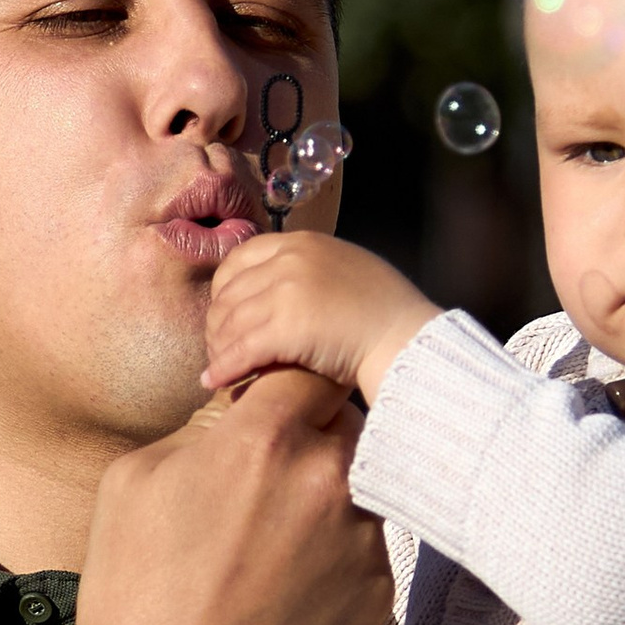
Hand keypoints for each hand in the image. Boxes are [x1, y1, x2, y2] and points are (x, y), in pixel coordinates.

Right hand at [49, 370, 392, 624]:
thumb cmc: (134, 598)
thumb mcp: (135, 481)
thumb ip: (202, 432)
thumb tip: (238, 415)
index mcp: (266, 441)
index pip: (305, 375)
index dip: (284, 389)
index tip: (269, 408)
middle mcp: (328, 484)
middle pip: (345, 427)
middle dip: (313, 440)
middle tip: (268, 481)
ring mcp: (362, 546)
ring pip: (359, 493)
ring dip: (325, 504)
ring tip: (266, 554)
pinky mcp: (376, 601)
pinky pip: (363, 556)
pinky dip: (333, 564)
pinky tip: (281, 597)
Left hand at [203, 232, 438, 404]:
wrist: (408, 338)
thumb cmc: (386, 314)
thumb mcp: (345, 270)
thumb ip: (311, 270)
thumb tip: (281, 286)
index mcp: (302, 242)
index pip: (239, 259)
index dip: (225, 290)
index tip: (227, 315)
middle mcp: (289, 260)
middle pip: (228, 292)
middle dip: (218, 324)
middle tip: (219, 349)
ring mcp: (286, 291)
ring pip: (229, 322)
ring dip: (219, 349)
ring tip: (217, 369)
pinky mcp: (286, 327)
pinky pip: (239, 350)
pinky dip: (224, 368)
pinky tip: (216, 382)